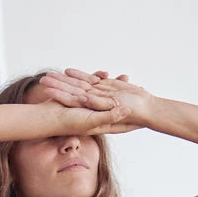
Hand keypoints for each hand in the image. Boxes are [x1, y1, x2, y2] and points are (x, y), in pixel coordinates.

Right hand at [38, 68, 153, 133]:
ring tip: (127, 78)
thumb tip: (128, 111)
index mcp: (103, 123)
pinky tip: (105, 73)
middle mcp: (97, 115)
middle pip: (117, 107)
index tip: (148, 118)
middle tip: (143, 94)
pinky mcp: (81, 97)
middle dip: (130, 101)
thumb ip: (110, 115)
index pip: (123, 122)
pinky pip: (94, 87)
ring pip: (107, 94)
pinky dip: (100, 80)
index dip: (135, 120)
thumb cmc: (70, 121)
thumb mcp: (92, 120)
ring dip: (117, 87)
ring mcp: (89, 106)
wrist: (49, 116)